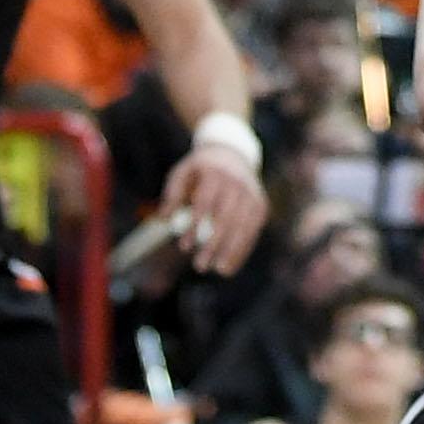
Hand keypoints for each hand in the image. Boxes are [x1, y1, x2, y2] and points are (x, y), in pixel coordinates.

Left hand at [164, 135, 267, 274]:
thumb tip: (163, 219)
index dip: (195, 225)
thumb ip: (172, 195)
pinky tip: (232, 265)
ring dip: (232, 250)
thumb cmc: (200, 169)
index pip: (206, 202)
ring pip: (244, 225)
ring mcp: (252, 192)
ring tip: (219, 271)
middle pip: (227, 217)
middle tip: (199, 267)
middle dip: (214, 244)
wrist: (232, 152)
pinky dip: (244, 248)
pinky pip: (254, 229)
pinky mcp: (260, 203)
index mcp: (215, 173)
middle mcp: (237, 182)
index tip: (183, 246)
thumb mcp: (182, 173)